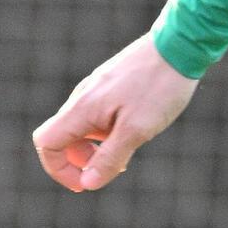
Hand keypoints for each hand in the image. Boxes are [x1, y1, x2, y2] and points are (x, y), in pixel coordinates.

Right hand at [32, 32, 199, 191]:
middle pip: (62, 137)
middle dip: (81, 160)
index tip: (85, 183)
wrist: (181, 44)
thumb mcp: (137, 130)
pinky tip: (136, 129)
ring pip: (82, 126)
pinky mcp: (112, 83)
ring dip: (97, 146)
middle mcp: (83, 96)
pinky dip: (108, 130)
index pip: (46, 143)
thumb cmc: (159, 87)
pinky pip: (98, 114)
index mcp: (82, 107)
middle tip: (114, 168)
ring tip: (129, 149)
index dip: (58, 169)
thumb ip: (109, 157)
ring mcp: (97, 88)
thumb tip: (87, 183)